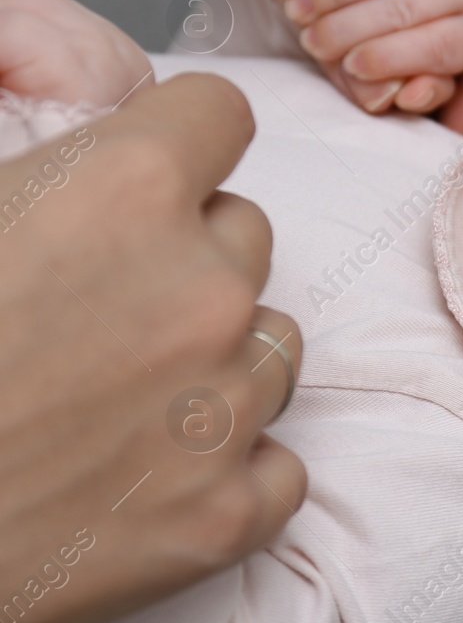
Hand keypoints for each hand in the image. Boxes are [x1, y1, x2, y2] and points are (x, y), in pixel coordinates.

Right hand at [0, 73, 305, 622]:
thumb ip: (23, 153)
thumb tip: (42, 108)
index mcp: (123, 190)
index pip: (218, 114)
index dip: (177, 139)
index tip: (145, 176)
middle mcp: (203, 289)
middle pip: (244, 233)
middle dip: (185, 254)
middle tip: (95, 308)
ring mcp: (226, 407)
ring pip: (272, 343)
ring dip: (216, 358)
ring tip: (112, 396)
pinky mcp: (229, 513)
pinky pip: (278, 462)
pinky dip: (227, 470)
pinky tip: (145, 478)